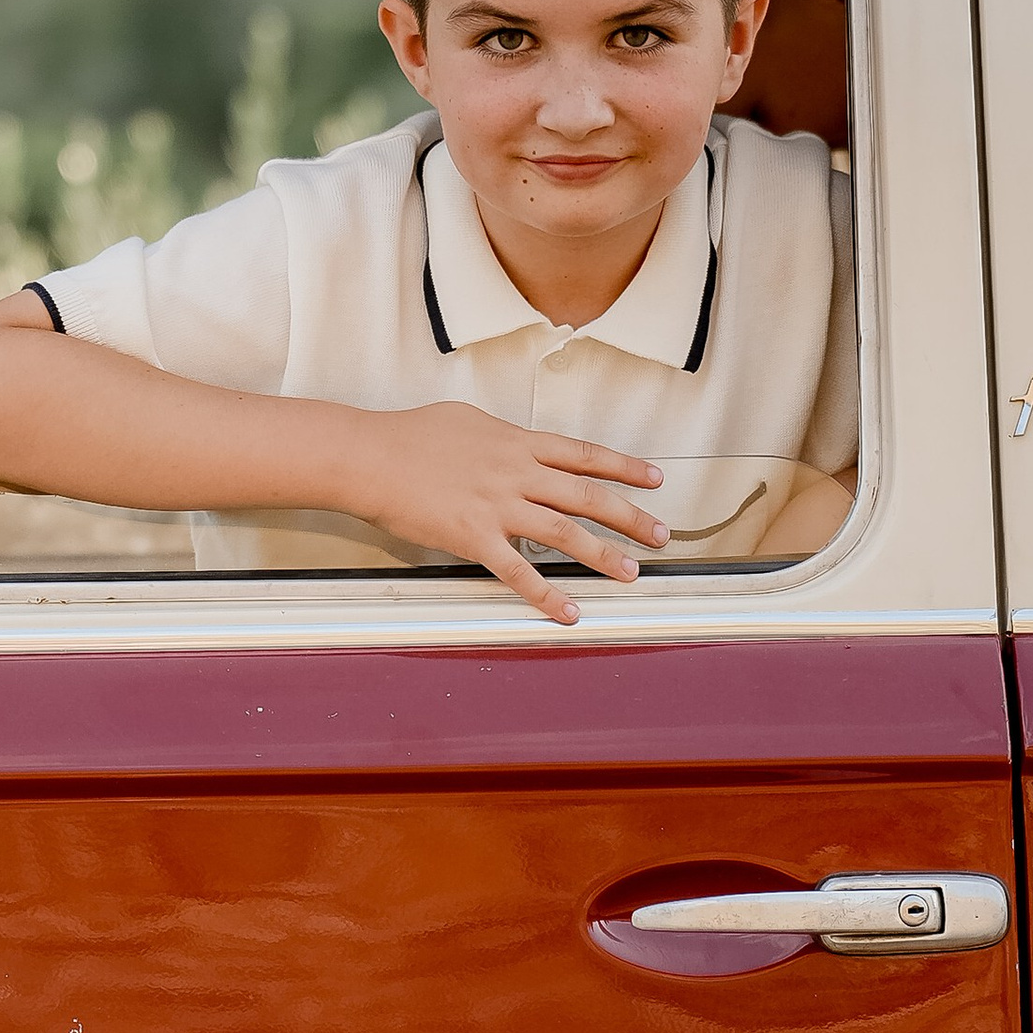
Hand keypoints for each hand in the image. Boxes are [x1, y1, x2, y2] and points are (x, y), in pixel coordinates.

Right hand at [330, 405, 667, 625]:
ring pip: (565, 533)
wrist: (371, 456)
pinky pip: (518, 572)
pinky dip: (546, 594)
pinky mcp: (474, 537)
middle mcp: (517, 473)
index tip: (654, 479)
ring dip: (603, 555)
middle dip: (631, 517)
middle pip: (587, 496)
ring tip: (631, 573)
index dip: (624, 468)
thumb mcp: (467, 421)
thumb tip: (516, 444)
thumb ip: (501, 438)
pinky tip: (568, 611)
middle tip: (661, 535)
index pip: (584, 455)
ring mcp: (498, 506)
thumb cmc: (410, 435)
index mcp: (518, 443)